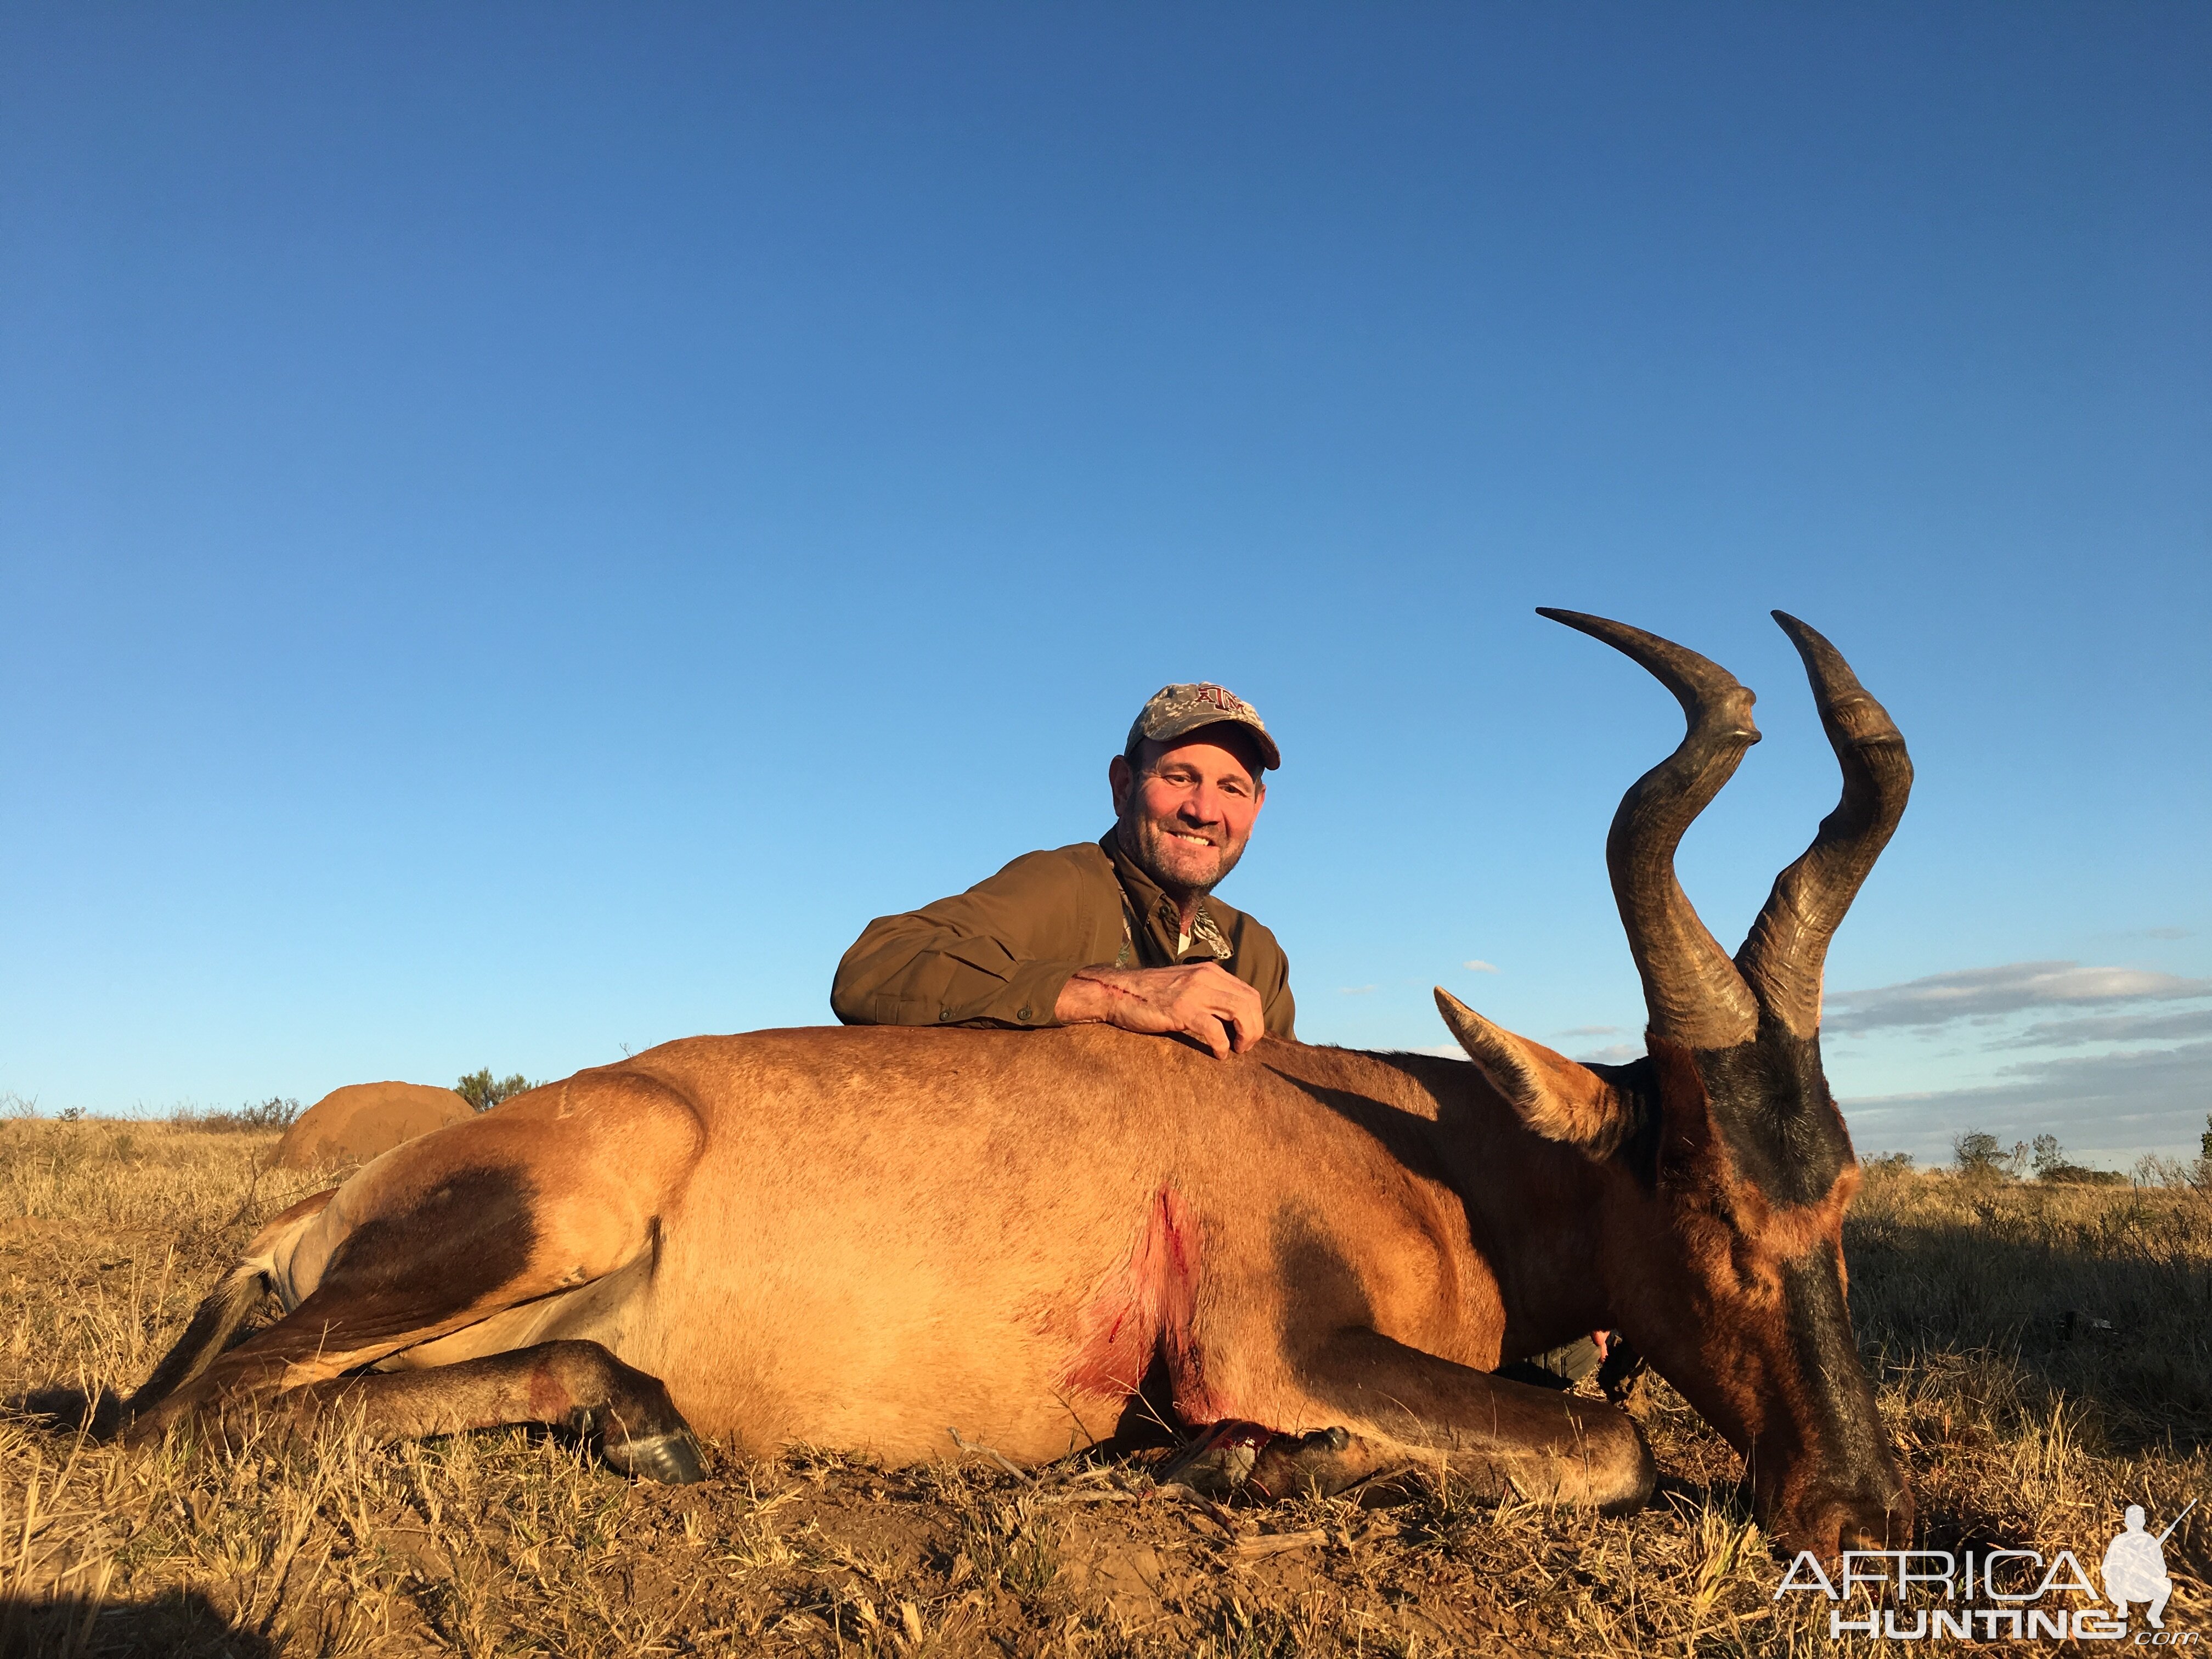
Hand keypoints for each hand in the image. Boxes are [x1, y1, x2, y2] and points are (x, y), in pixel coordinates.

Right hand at [1054, 962, 1265, 1058]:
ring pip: (1240, 1012)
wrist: (1117, 992)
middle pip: (1251, 1002)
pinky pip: (1215, 1030)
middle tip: (1245, 1047)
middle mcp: (1206, 977)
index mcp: (1210, 972)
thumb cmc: (1149, 995)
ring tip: (1237, 1050)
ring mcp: (1194, 992)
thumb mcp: (1185, 986)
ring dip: (1246, 1036)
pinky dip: (1222, 1046)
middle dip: (1255, 1028)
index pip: (1250, 993)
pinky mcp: (1181, 1009)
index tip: (1247, 1035)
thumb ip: (1207, 994)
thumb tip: (1230, 1018)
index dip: (1255, 1017)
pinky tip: (1217, 1054)